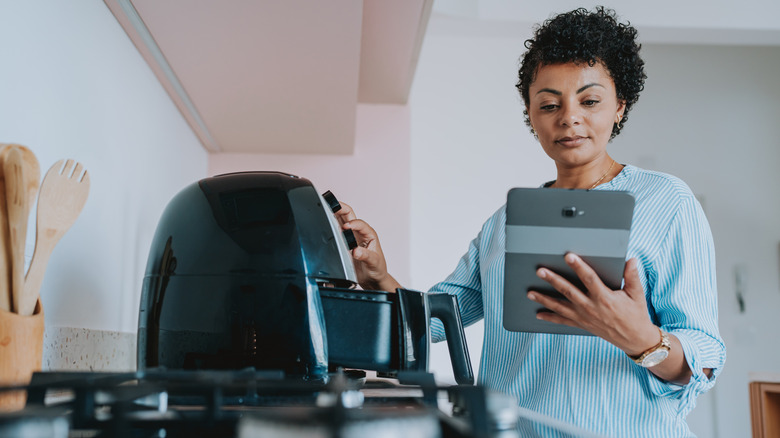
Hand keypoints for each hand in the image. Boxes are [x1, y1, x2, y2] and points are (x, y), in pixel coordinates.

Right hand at [333, 202, 400, 291]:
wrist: (372, 278)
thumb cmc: (377, 269)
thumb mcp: (374, 262)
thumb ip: (366, 255)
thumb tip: (356, 251)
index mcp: (369, 234)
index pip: (360, 224)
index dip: (353, 223)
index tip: (346, 227)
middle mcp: (359, 233)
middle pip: (349, 215)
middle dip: (341, 208)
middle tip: (332, 206)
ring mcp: (351, 236)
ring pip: (341, 219)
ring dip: (334, 213)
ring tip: (325, 209)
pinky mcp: (344, 242)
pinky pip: (336, 229)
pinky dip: (330, 224)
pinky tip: (324, 222)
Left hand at [527, 254, 658, 355]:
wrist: (634, 339)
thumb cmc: (636, 314)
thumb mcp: (636, 294)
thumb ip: (632, 276)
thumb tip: (631, 259)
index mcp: (605, 297)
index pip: (589, 279)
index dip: (578, 267)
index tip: (569, 256)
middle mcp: (591, 307)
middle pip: (568, 291)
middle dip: (553, 280)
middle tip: (540, 271)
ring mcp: (584, 317)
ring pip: (560, 307)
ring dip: (544, 299)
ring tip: (530, 293)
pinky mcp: (582, 324)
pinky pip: (563, 321)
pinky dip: (550, 318)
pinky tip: (538, 314)